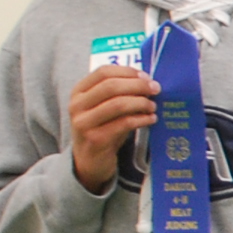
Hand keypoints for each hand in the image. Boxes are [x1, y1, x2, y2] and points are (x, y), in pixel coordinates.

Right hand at [67, 65, 158, 194]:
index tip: (146, 76)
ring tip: (153, 106)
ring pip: (118, 104)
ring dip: (140, 102)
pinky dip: (141, 119)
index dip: (127, 71)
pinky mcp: (96, 139)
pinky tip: (151, 119)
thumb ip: (119, 93)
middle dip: (137, 85)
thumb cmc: (103, 129)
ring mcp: (84, 123)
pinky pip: (123, 124)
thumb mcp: (104, 107)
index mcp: (78, 92)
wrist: (89, 161)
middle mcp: (77, 105)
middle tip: (155, 89)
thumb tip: (148, 81)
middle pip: (111, 86)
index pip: (103, 72)